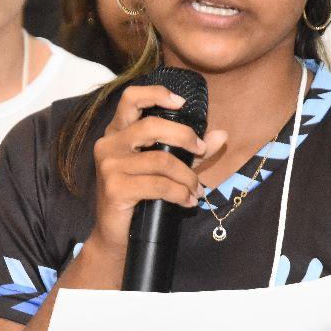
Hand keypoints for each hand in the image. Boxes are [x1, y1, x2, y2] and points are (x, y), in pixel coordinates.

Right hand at [90, 83, 226, 257]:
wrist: (116, 236)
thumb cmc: (141, 198)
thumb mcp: (169, 169)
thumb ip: (192, 150)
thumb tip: (221, 134)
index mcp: (117, 133)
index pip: (130, 98)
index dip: (156, 94)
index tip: (181, 103)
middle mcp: (109, 144)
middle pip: (151, 126)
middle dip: (184, 136)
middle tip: (200, 150)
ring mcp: (109, 166)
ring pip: (161, 160)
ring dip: (187, 176)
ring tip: (196, 190)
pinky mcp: (115, 187)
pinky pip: (158, 184)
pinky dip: (180, 193)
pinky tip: (188, 202)